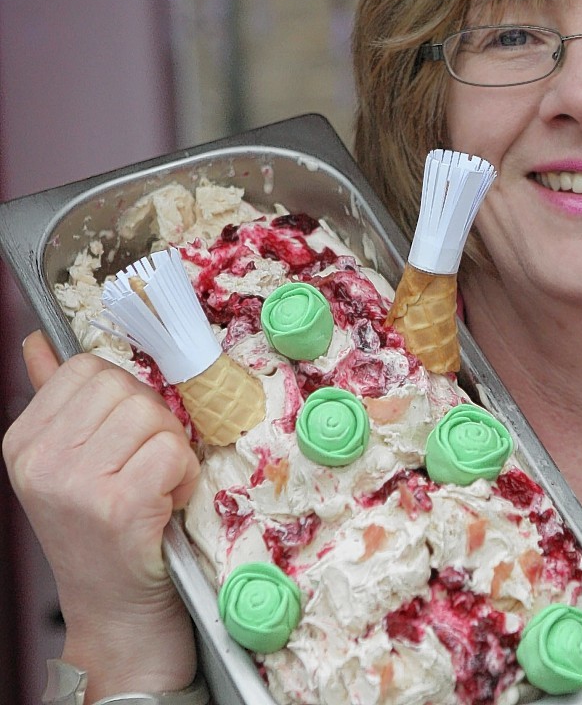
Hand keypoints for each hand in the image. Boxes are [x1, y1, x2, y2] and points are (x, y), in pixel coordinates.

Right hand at [2, 332, 200, 696]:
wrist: (116, 614)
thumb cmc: (102, 532)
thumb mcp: (69, 462)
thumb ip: (55, 399)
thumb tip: (39, 343)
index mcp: (24, 441)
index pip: (89, 368)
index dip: (124, 398)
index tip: (122, 440)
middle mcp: (41, 460)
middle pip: (126, 387)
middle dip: (152, 422)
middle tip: (144, 467)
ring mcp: (76, 484)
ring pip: (153, 415)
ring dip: (171, 450)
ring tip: (154, 488)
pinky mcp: (118, 507)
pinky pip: (172, 450)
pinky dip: (182, 474)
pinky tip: (165, 504)